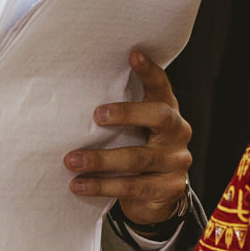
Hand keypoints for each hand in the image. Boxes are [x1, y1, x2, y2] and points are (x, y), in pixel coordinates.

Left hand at [67, 51, 190, 225]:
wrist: (158, 195)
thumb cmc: (137, 151)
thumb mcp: (134, 130)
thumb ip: (120, 115)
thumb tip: (71, 98)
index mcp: (168, 111)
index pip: (161, 87)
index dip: (149, 71)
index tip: (133, 54)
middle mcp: (178, 132)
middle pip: (159, 117)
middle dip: (127, 113)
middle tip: (96, 115)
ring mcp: (177, 162)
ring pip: (139, 158)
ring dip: (102, 160)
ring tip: (72, 160)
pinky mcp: (169, 188)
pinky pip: (133, 187)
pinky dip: (102, 186)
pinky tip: (79, 185)